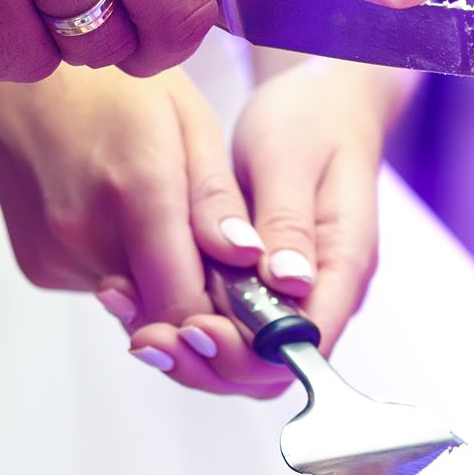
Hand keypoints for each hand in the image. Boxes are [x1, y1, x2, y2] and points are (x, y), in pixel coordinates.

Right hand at [0, 66, 288, 389]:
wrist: (12, 87)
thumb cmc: (111, 89)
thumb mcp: (186, 118)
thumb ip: (215, 197)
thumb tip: (250, 260)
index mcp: (135, 190)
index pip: (189, 306)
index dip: (228, 320)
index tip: (256, 303)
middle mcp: (87, 236)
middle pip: (164, 315)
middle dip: (203, 306)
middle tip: (223, 264)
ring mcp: (57, 258)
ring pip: (137, 306)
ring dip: (165, 285)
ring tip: (166, 222)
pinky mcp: (41, 269)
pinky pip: (107, 289)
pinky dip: (129, 271)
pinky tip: (124, 222)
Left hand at [125, 59, 400, 395]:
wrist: (317, 106)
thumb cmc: (310, 123)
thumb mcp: (292, 159)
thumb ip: (288, 221)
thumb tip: (286, 281)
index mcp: (342, 265)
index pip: (305, 343)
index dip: (249, 353)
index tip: (196, 328)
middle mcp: (319, 294)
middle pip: (268, 368)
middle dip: (206, 362)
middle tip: (148, 337)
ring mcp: (288, 296)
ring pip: (239, 358)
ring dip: (185, 352)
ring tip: (130, 322)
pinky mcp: (257, 288)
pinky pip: (222, 326)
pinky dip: (179, 324)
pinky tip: (131, 299)